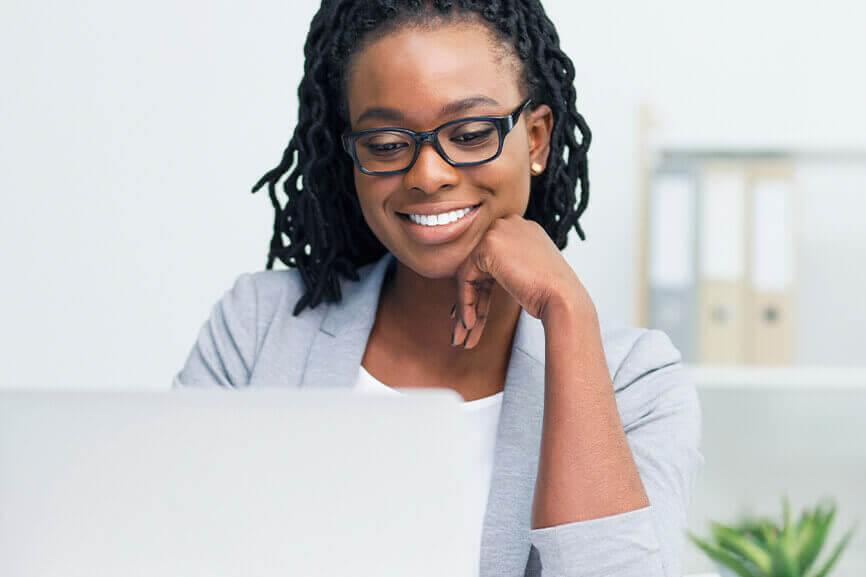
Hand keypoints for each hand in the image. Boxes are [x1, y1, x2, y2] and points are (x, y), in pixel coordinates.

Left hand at [450, 214, 592, 348]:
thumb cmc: (553, 294)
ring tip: (463, 335)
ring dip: (466, 306)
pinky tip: (470, 324)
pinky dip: (466, 302)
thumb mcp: (530, 273)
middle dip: (472, 299)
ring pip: (470, 273)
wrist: (564, 300)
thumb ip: (509, 269)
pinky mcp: (488, 246)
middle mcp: (510, 224)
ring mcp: (499, 232)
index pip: (493, 259)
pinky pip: (466, 277)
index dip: (483, 289)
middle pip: (479, 265)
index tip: (477, 315)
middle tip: (467, 327)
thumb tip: (479, 283)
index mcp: (523, 229)